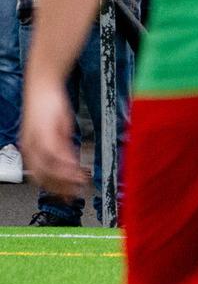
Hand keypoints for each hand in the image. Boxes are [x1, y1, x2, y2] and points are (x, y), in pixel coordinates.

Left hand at [20, 79, 85, 199]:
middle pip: (43, 176)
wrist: (43, 86)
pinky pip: (54, 153)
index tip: (68, 197)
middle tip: (75, 195)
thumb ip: (62, 148)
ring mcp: (36, 140)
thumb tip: (70, 165)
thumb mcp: (56, 131)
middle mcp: (30, 147)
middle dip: (61, 188)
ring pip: (48, 167)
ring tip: (80, 182)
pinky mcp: (44, 132)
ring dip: (66, 178)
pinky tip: (75, 166)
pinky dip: (66, 163)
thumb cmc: (48, 107)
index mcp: (30, 149)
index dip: (54, 189)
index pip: (40, 176)